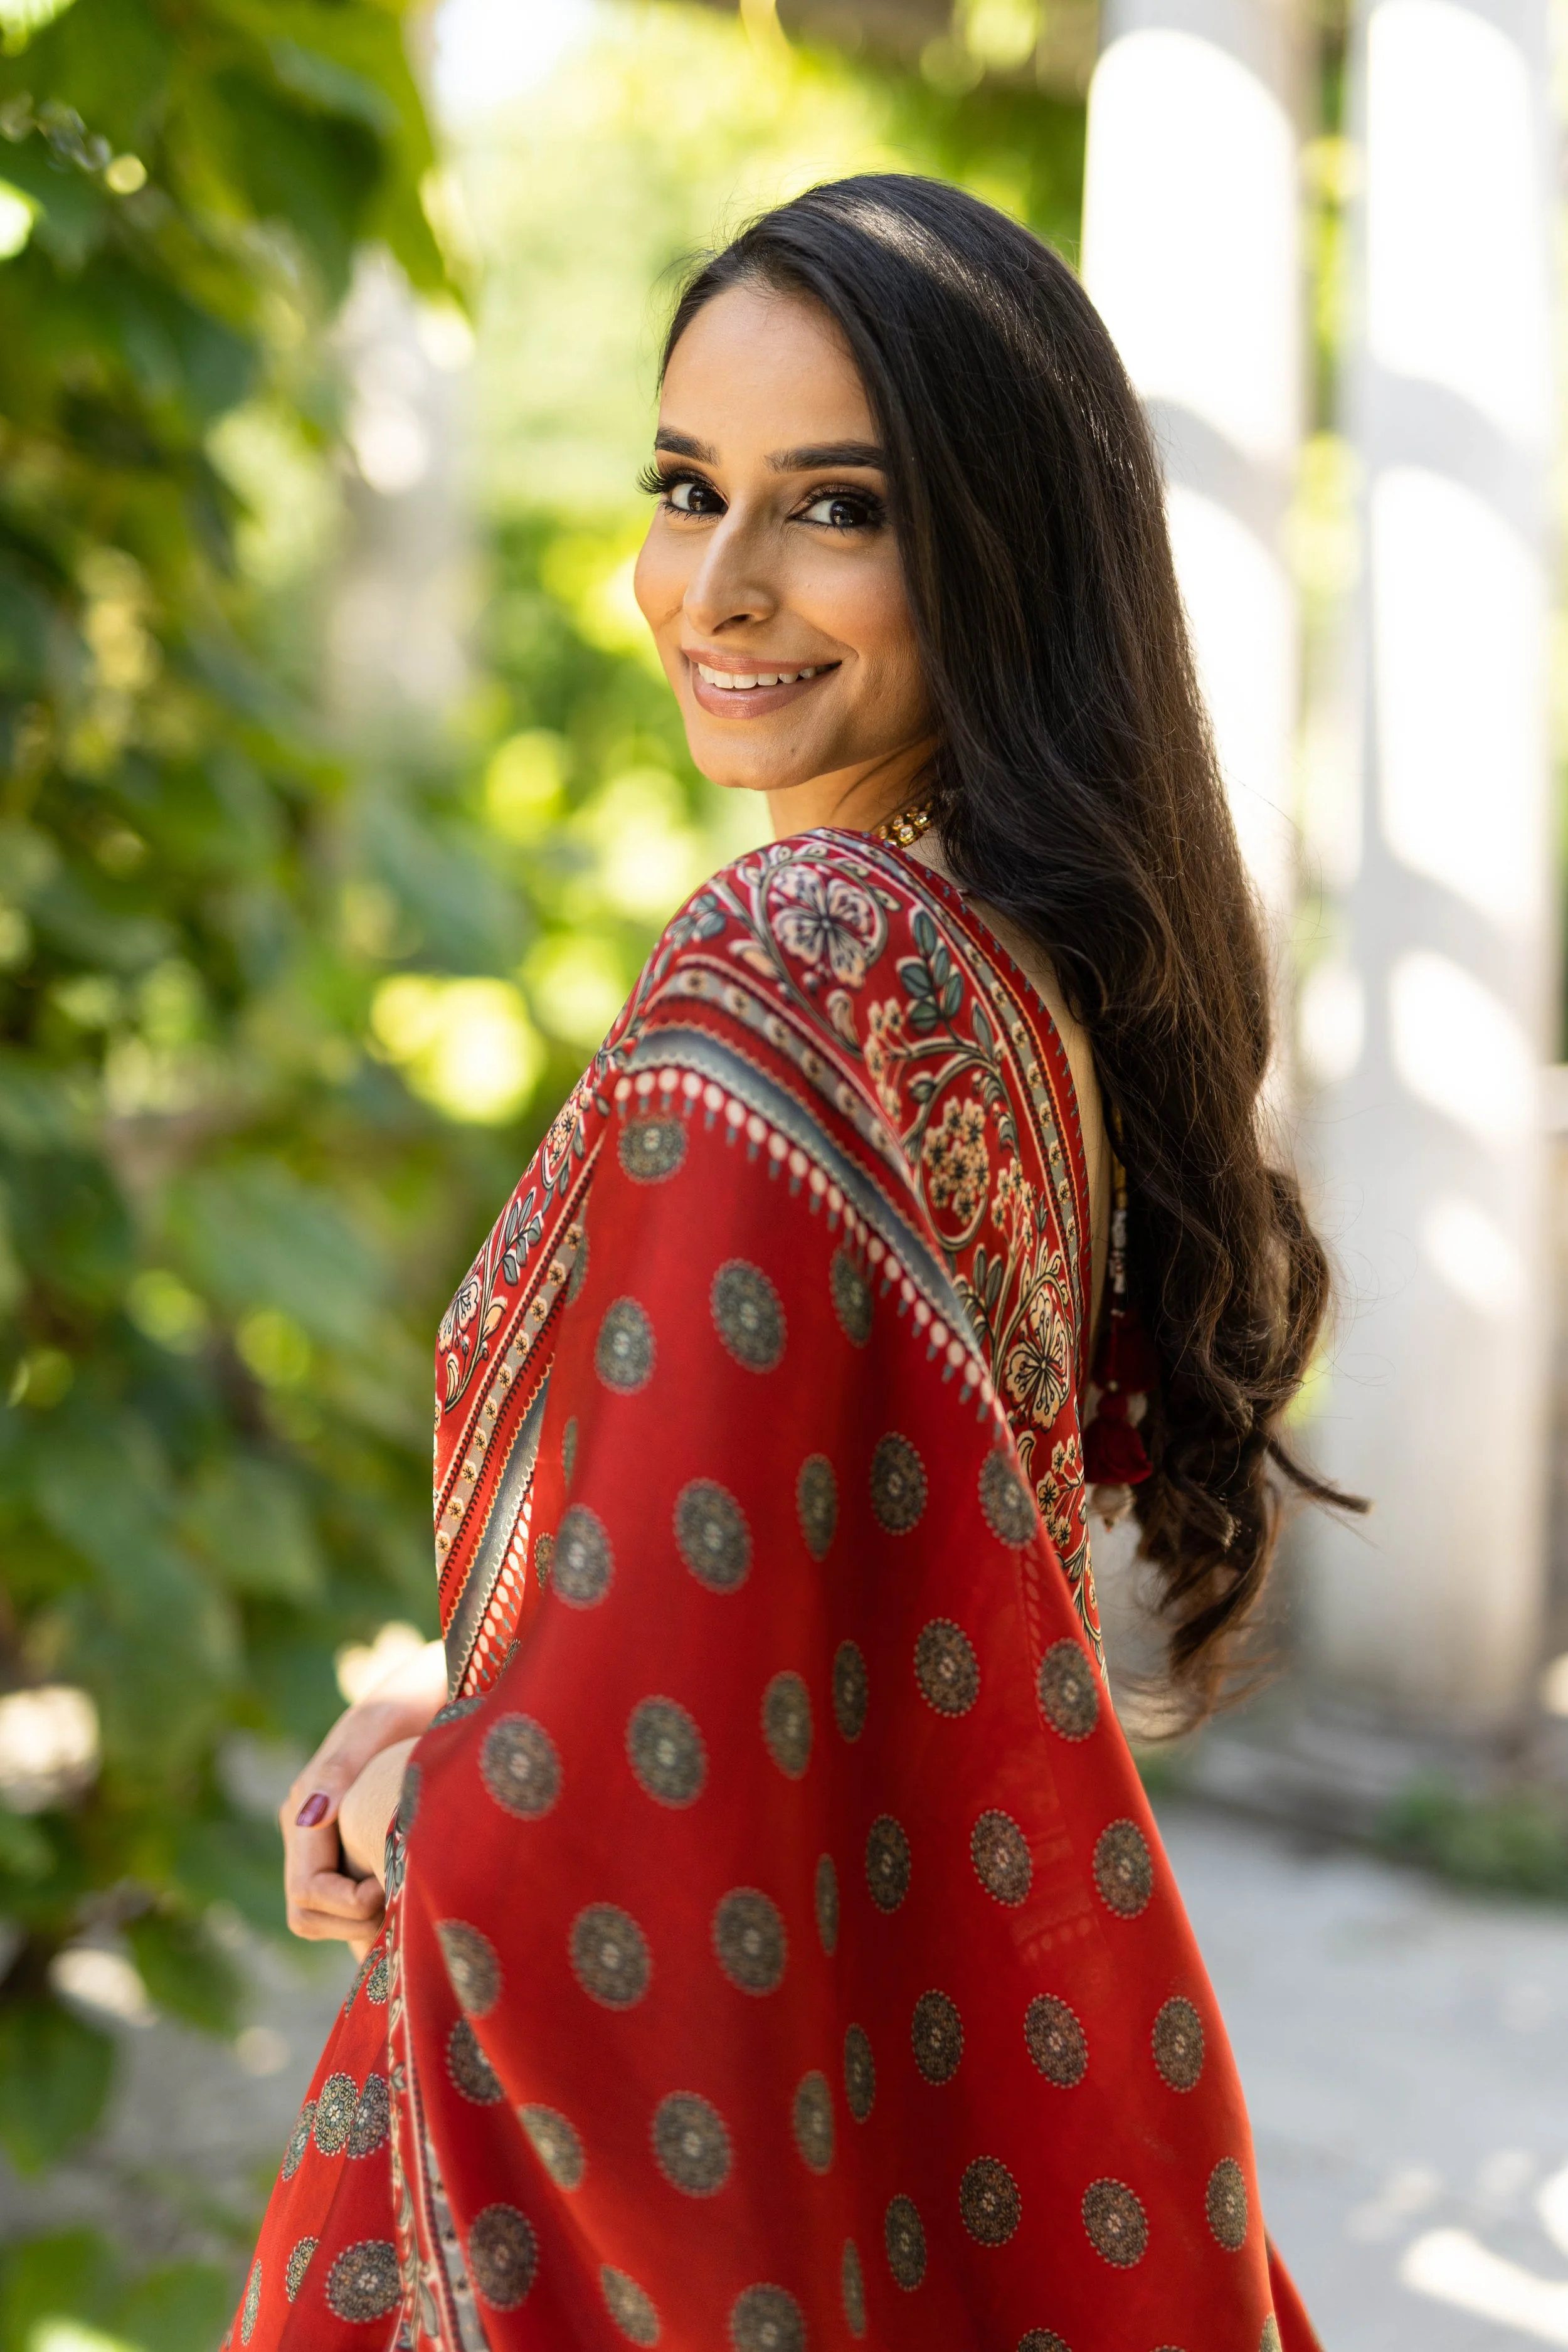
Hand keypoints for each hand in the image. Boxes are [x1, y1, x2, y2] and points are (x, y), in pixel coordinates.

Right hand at [280, 1638, 447, 1953]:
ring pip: (327, 1918)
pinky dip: (374, 1920)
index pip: (307, 1891)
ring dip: (362, 1926)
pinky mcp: (357, 1847)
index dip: (345, 1906)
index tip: (388, 1889)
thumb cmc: (412, 1698)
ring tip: (410, 1905)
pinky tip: (410, 1911)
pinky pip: (351, 1909)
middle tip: (402, 1903)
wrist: (438, 1684)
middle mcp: (309, 1829)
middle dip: (351, 1922)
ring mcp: (330, 1842)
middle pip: (308, 1913)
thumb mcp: (378, 1722)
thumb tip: (306, 1817)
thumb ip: (339, 1767)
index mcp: (305, 1805)